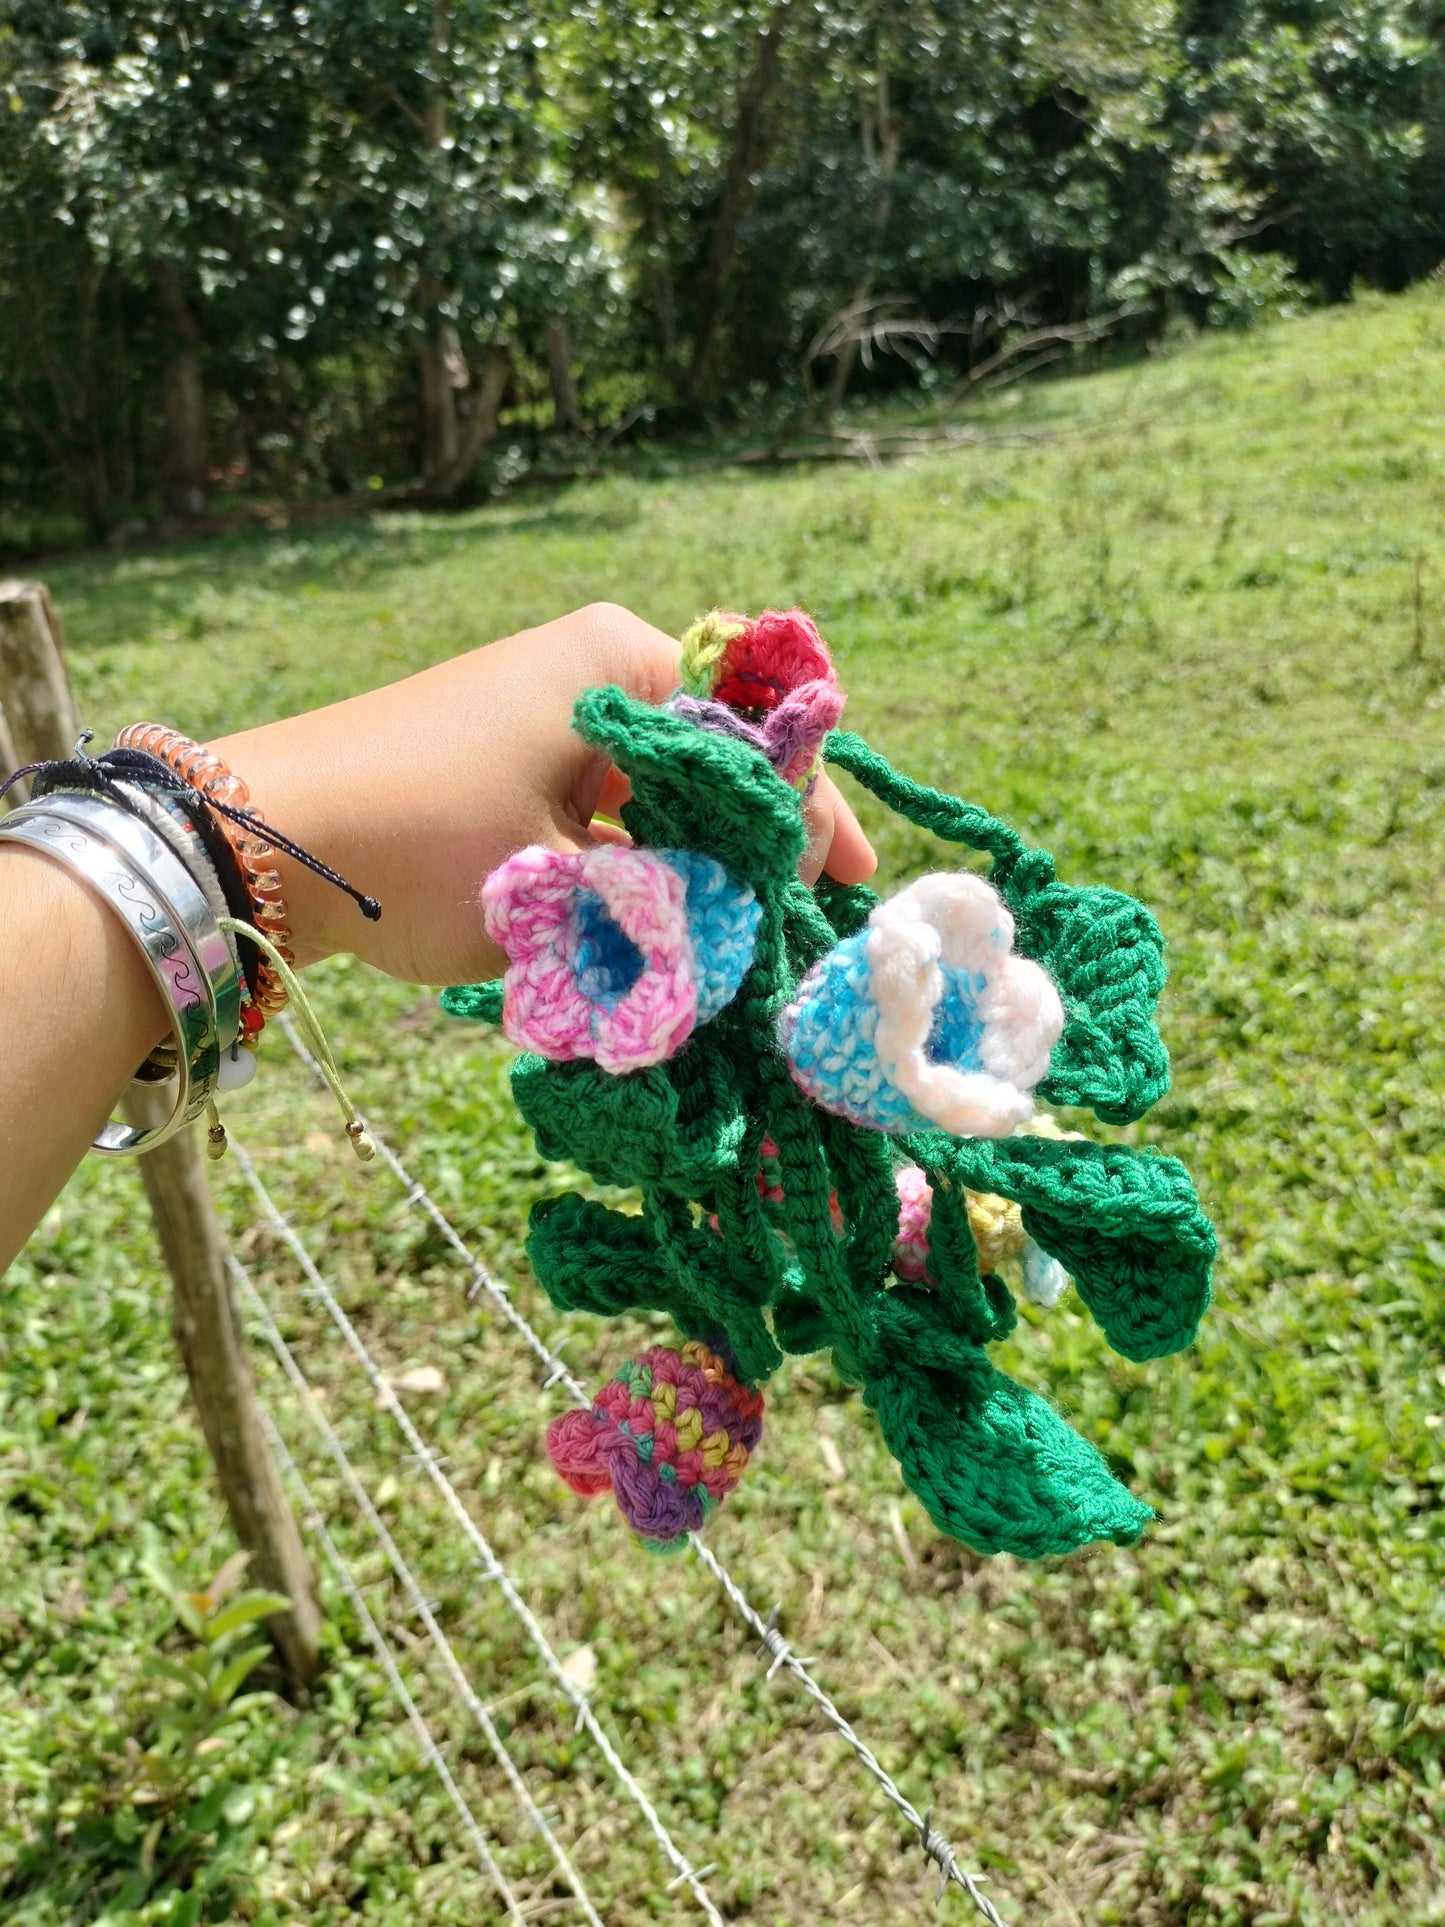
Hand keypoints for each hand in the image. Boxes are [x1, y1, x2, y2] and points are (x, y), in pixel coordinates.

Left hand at [214, 602, 875, 987]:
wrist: (261, 840)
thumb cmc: (428, 842)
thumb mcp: (573, 879)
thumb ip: (689, 888)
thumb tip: (774, 906)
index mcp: (622, 661)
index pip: (755, 738)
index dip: (811, 818)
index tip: (848, 889)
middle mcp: (590, 669)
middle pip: (709, 764)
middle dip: (749, 849)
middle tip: (789, 926)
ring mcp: (543, 712)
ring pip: (656, 793)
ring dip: (686, 867)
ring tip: (728, 943)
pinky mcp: (505, 759)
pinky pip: (600, 808)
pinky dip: (629, 866)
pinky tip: (652, 928)